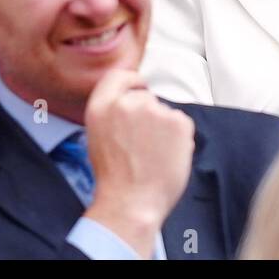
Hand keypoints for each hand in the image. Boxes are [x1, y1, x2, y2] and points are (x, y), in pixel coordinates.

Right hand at [83, 68, 194, 257]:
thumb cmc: (115, 177)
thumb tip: (130, 99)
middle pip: (145, 97)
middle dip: (148, 116)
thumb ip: (111, 112)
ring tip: (153, 154)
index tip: (139, 89)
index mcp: (100, 106)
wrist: (132, 202)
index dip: (132, 82)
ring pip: (164, 112)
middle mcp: (126, 102)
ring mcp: (153, 110)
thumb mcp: (97, 135)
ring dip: (163, 128)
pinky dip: (178, 137)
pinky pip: (181, 122)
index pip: (118, 76)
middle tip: (144, 143)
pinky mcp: (177, 120)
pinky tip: (167, 155)